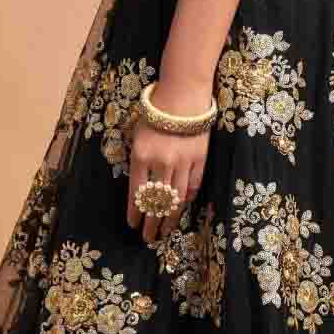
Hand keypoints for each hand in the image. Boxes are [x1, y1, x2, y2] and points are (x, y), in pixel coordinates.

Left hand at [125, 78, 212, 243]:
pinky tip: (181, 207)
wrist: (183, 95)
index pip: (136, 194)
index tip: (133, 225)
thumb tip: (141, 187)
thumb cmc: (155, 111)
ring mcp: (182, 163)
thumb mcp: (136, 134)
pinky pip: (193, 185)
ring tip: (165, 231)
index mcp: (141, 157)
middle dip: (152, 222)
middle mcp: (161, 164)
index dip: (135, 213)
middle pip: (156, 201)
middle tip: (148, 238)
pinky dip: (187, 198)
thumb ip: (137, 161)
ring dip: (169, 217)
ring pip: (175, 198)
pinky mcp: (199, 159)